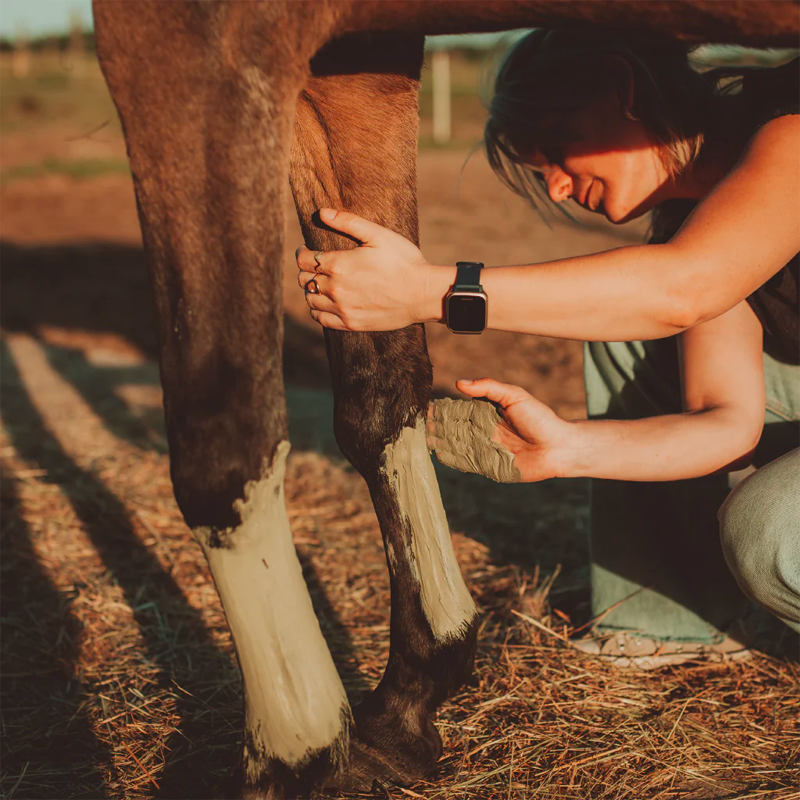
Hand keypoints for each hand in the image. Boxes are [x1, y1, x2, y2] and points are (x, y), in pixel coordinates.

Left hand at [297, 208, 436, 330]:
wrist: (422, 293)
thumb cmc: (404, 260)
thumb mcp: (378, 235)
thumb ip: (348, 222)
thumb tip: (322, 213)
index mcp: (338, 264)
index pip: (303, 260)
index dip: (302, 253)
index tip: (306, 250)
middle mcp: (335, 288)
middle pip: (304, 280)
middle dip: (306, 270)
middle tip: (316, 266)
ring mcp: (342, 308)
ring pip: (310, 300)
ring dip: (311, 290)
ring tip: (321, 284)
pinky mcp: (351, 323)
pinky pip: (321, 319)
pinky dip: (318, 310)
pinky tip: (325, 303)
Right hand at [428, 378, 576, 481]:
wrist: (558, 447)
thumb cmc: (540, 418)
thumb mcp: (515, 396)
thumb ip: (488, 388)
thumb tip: (459, 383)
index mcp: (486, 412)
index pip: (457, 409)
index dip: (441, 409)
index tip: (423, 407)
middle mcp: (481, 430)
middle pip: (452, 428)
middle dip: (433, 427)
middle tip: (413, 425)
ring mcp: (483, 448)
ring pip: (454, 445)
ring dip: (438, 442)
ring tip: (419, 440)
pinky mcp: (488, 465)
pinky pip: (465, 462)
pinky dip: (450, 459)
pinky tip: (436, 455)